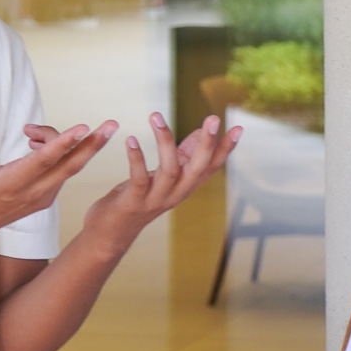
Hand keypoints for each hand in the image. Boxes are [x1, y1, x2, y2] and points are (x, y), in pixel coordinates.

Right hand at [0, 103, 114, 250]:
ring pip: (66, 169)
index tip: (84, 127)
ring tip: (49, 130)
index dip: (65, 141)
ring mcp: (40, 199)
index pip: (44, 160)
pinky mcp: (43, 201)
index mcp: (11, 183)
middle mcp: (31, 193)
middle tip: (112, 124)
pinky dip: (61, 156)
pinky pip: (60, 175)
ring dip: (69, 146)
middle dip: (93, 144)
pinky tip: (43, 143)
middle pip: (70, 166)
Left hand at [82, 113, 239, 251]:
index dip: (226, 150)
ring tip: (155, 115)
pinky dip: (136, 158)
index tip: (239, 128)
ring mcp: (155, 200)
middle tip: (213, 118)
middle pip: (197, 169)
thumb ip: (182, 156)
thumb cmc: (137, 199)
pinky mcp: (133, 203)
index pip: (211, 167)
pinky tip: (131, 139)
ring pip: (169, 170)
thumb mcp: (163, 177)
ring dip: (164, 141)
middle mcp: (176, 195)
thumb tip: (201, 133)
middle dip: (207, 144)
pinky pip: (138, 178)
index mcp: (184, 187)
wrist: (111, 235)